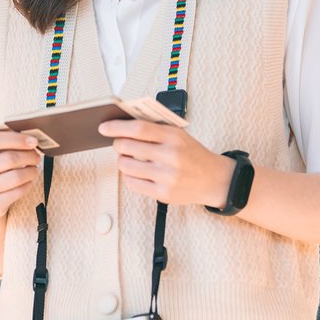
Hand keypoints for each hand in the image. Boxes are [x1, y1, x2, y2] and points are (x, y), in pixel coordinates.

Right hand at [0, 129, 43, 219]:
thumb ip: (2, 142)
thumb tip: (27, 135)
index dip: (15, 138)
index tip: (33, 141)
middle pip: (8, 158)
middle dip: (29, 155)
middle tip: (37, 157)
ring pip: (15, 176)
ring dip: (31, 171)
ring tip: (34, 169)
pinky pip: (17, 192)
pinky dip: (27, 185)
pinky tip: (28, 182)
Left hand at [99, 120, 230, 207]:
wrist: (215, 180)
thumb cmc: (193, 156)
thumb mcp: (180, 136)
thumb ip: (156, 130)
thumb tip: (124, 126)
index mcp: (174, 137)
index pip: (139, 129)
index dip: (117, 127)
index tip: (104, 127)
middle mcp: (171, 156)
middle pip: (128, 147)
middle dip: (118, 144)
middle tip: (119, 144)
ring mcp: (167, 176)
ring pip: (126, 166)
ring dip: (122, 161)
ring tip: (129, 159)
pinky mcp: (163, 193)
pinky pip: (133, 183)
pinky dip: (129, 176)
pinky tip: (136, 172)